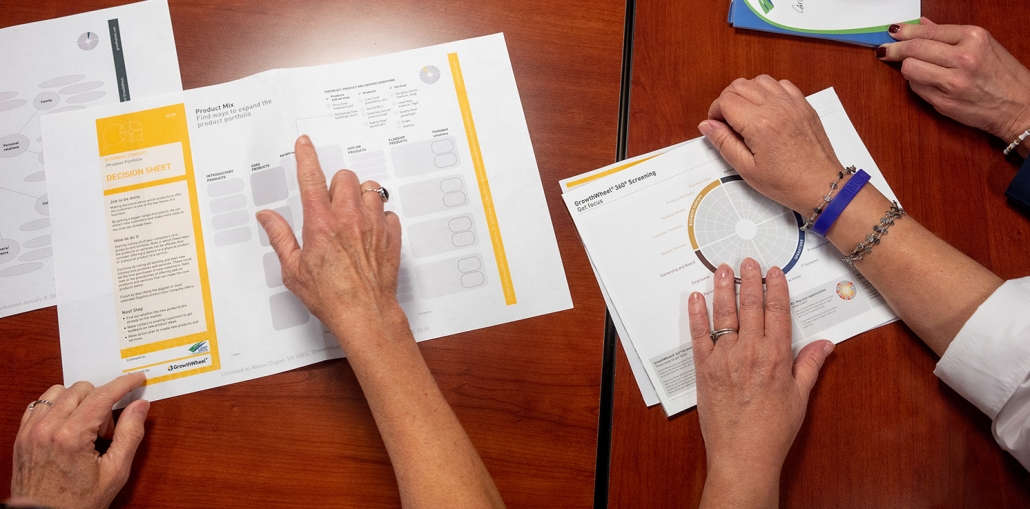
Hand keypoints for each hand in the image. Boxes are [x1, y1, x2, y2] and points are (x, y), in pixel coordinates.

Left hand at [8, 374, 148, 508]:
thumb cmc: (78, 502)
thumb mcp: (115, 472)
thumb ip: (130, 434)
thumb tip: (140, 406)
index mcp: (72, 437)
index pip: (102, 395)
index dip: (124, 384)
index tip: (136, 379)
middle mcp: (47, 429)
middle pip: (81, 389)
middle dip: (100, 402)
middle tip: (105, 430)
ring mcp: (31, 431)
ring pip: (59, 392)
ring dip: (77, 401)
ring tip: (84, 428)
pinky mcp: (21, 436)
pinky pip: (39, 404)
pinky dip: (56, 407)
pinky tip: (66, 424)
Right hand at [257, 135, 403, 350]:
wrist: (364, 314)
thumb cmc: (329, 296)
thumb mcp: (293, 269)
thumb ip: (280, 237)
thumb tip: (267, 217)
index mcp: (320, 223)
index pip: (311, 178)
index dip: (306, 156)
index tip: (304, 143)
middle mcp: (349, 218)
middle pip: (346, 177)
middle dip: (336, 184)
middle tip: (331, 203)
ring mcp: (373, 225)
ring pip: (371, 190)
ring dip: (361, 197)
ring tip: (353, 216)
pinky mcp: (391, 236)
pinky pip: (388, 213)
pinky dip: (380, 217)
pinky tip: (371, 232)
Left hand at [688, 259, 832, 507]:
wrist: (744, 454)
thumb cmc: (774, 430)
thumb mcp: (800, 397)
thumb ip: (809, 365)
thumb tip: (826, 344)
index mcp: (777, 356)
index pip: (778, 312)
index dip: (776, 288)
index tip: (774, 271)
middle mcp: (751, 351)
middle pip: (751, 307)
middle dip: (750, 280)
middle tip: (747, 260)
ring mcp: (725, 358)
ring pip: (725, 315)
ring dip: (723, 289)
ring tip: (722, 268)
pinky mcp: (704, 368)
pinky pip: (699, 335)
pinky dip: (697, 315)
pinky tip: (696, 297)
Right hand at [699, 76, 843, 212]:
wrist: (821, 185)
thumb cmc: (787, 183)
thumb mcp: (747, 169)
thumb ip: (724, 143)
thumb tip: (707, 125)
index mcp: (759, 125)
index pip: (726, 101)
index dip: (715, 112)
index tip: (717, 126)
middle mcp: (776, 108)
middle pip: (739, 85)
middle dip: (727, 100)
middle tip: (728, 122)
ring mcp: (792, 104)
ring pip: (759, 80)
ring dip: (747, 93)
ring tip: (746, 114)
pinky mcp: (803, 105)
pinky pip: (781, 84)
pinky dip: (768, 91)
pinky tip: (766, 108)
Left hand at [878, 18, 1029, 155]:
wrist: (1019, 107)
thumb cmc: (1003, 76)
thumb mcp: (984, 46)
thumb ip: (950, 35)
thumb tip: (922, 24)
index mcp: (974, 38)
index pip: (928, 32)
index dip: (905, 32)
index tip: (892, 32)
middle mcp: (964, 58)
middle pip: (914, 49)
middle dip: (894, 49)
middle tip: (885, 50)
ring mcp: (953, 82)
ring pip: (910, 69)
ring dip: (908, 68)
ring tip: (915, 68)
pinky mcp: (944, 102)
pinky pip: (917, 89)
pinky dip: (918, 84)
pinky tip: (930, 83)